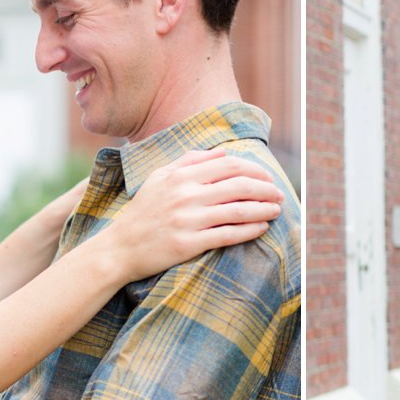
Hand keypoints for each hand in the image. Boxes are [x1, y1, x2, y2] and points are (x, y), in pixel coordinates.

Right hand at [109, 149, 283, 277]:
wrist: (120, 247)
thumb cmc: (143, 211)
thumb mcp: (159, 178)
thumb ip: (189, 161)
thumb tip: (222, 152)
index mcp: (181, 176)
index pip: (228, 166)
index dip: (254, 170)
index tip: (268, 178)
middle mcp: (185, 195)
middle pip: (238, 186)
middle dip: (265, 189)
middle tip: (280, 195)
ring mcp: (187, 220)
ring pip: (237, 210)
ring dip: (262, 209)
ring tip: (276, 210)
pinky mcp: (188, 244)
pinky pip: (227, 235)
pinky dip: (248, 230)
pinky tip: (261, 228)